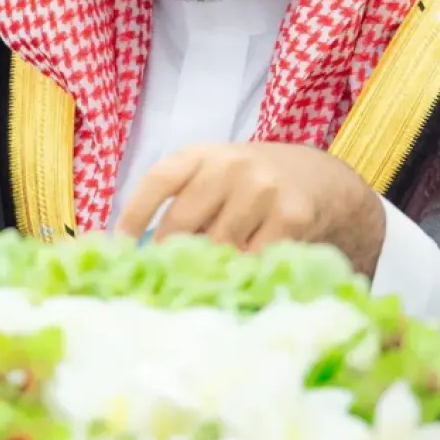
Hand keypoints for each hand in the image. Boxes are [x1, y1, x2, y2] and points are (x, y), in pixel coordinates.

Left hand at [113, 142, 385, 275]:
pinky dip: (243, 274)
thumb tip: (136, 251)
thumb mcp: (215, 177)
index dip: (134, 213)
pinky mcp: (291, 216)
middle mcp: (231, 165)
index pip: (160, 180)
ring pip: (218, 245)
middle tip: (161, 281)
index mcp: (204, 155)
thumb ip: (183, 201)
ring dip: (207, 269)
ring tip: (201, 285)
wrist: (319, 179)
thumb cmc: (251, 185)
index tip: (119, 245)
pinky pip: (254, 258)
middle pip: (183, 221)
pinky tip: (239, 280)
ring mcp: (263, 189)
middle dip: (169, 256)